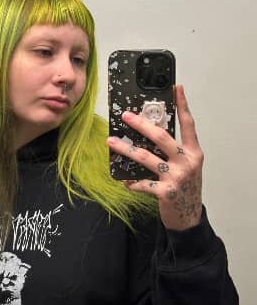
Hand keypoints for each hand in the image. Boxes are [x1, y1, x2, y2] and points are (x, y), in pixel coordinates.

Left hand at [107, 85, 202, 230]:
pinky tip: (123, 180)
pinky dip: (130, 181)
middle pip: (161, 137)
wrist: (188, 216)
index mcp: (194, 153)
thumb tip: (149, 133)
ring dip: (125, 149)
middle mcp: (187, 162)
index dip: (183, 105)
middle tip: (126, 116)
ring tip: (110, 142)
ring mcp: (176, 177)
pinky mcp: (165, 192)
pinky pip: (141, 183)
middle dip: (141, 124)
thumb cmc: (184, 187)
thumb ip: (174, 151)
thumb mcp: (185, 166)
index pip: (188, 125)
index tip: (176, 88)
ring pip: (145, 158)